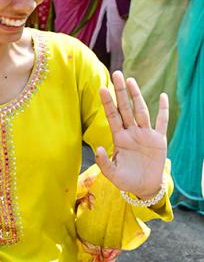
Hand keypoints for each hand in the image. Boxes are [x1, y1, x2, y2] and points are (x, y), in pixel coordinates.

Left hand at [96, 72, 167, 199]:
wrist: (144, 187)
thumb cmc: (126, 180)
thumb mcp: (112, 175)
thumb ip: (104, 163)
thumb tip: (99, 148)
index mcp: (119, 139)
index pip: (112, 117)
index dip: (108, 103)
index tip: (102, 88)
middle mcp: (132, 133)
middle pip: (126, 108)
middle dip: (121, 92)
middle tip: (116, 74)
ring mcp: (145, 135)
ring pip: (141, 111)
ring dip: (137, 96)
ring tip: (131, 80)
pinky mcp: (159, 140)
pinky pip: (162, 122)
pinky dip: (163, 110)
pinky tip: (164, 96)